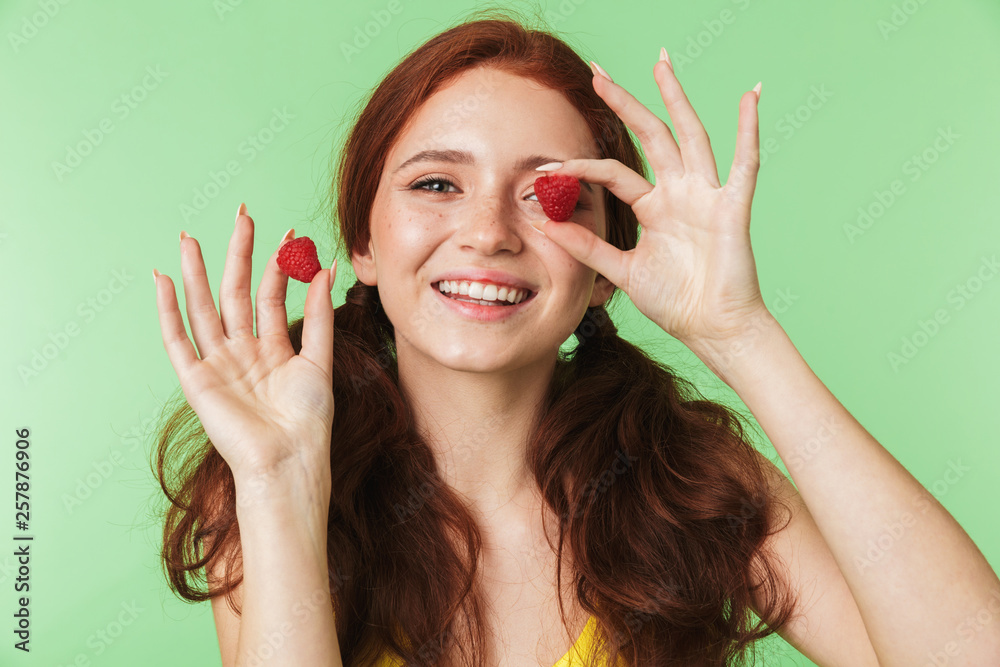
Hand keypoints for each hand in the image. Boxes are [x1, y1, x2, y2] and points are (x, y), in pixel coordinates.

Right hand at [153, 204, 336, 482]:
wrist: (288, 460)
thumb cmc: (308, 420)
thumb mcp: (319, 359)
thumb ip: (318, 314)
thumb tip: (325, 267)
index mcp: (273, 349)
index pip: (271, 295)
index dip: (279, 264)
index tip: (290, 232)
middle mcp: (243, 352)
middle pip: (235, 292)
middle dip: (238, 253)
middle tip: (243, 214)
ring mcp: (218, 364)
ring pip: (203, 308)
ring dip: (197, 273)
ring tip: (190, 238)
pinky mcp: (196, 381)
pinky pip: (177, 339)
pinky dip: (167, 310)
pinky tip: (163, 279)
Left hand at [532, 54, 770, 348]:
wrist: (712, 330)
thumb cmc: (675, 302)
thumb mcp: (622, 271)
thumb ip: (587, 246)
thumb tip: (543, 224)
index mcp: (654, 208)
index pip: (613, 173)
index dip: (580, 167)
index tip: (547, 166)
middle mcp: (679, 193)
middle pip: (649, 136)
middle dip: (625, 104)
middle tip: (597, 72)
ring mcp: (706, 196)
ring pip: (689, 136)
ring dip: (675, 99)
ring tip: (660, 64)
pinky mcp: (732, 207)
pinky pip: (744, 163)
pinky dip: (749, 129)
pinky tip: (749, 96)